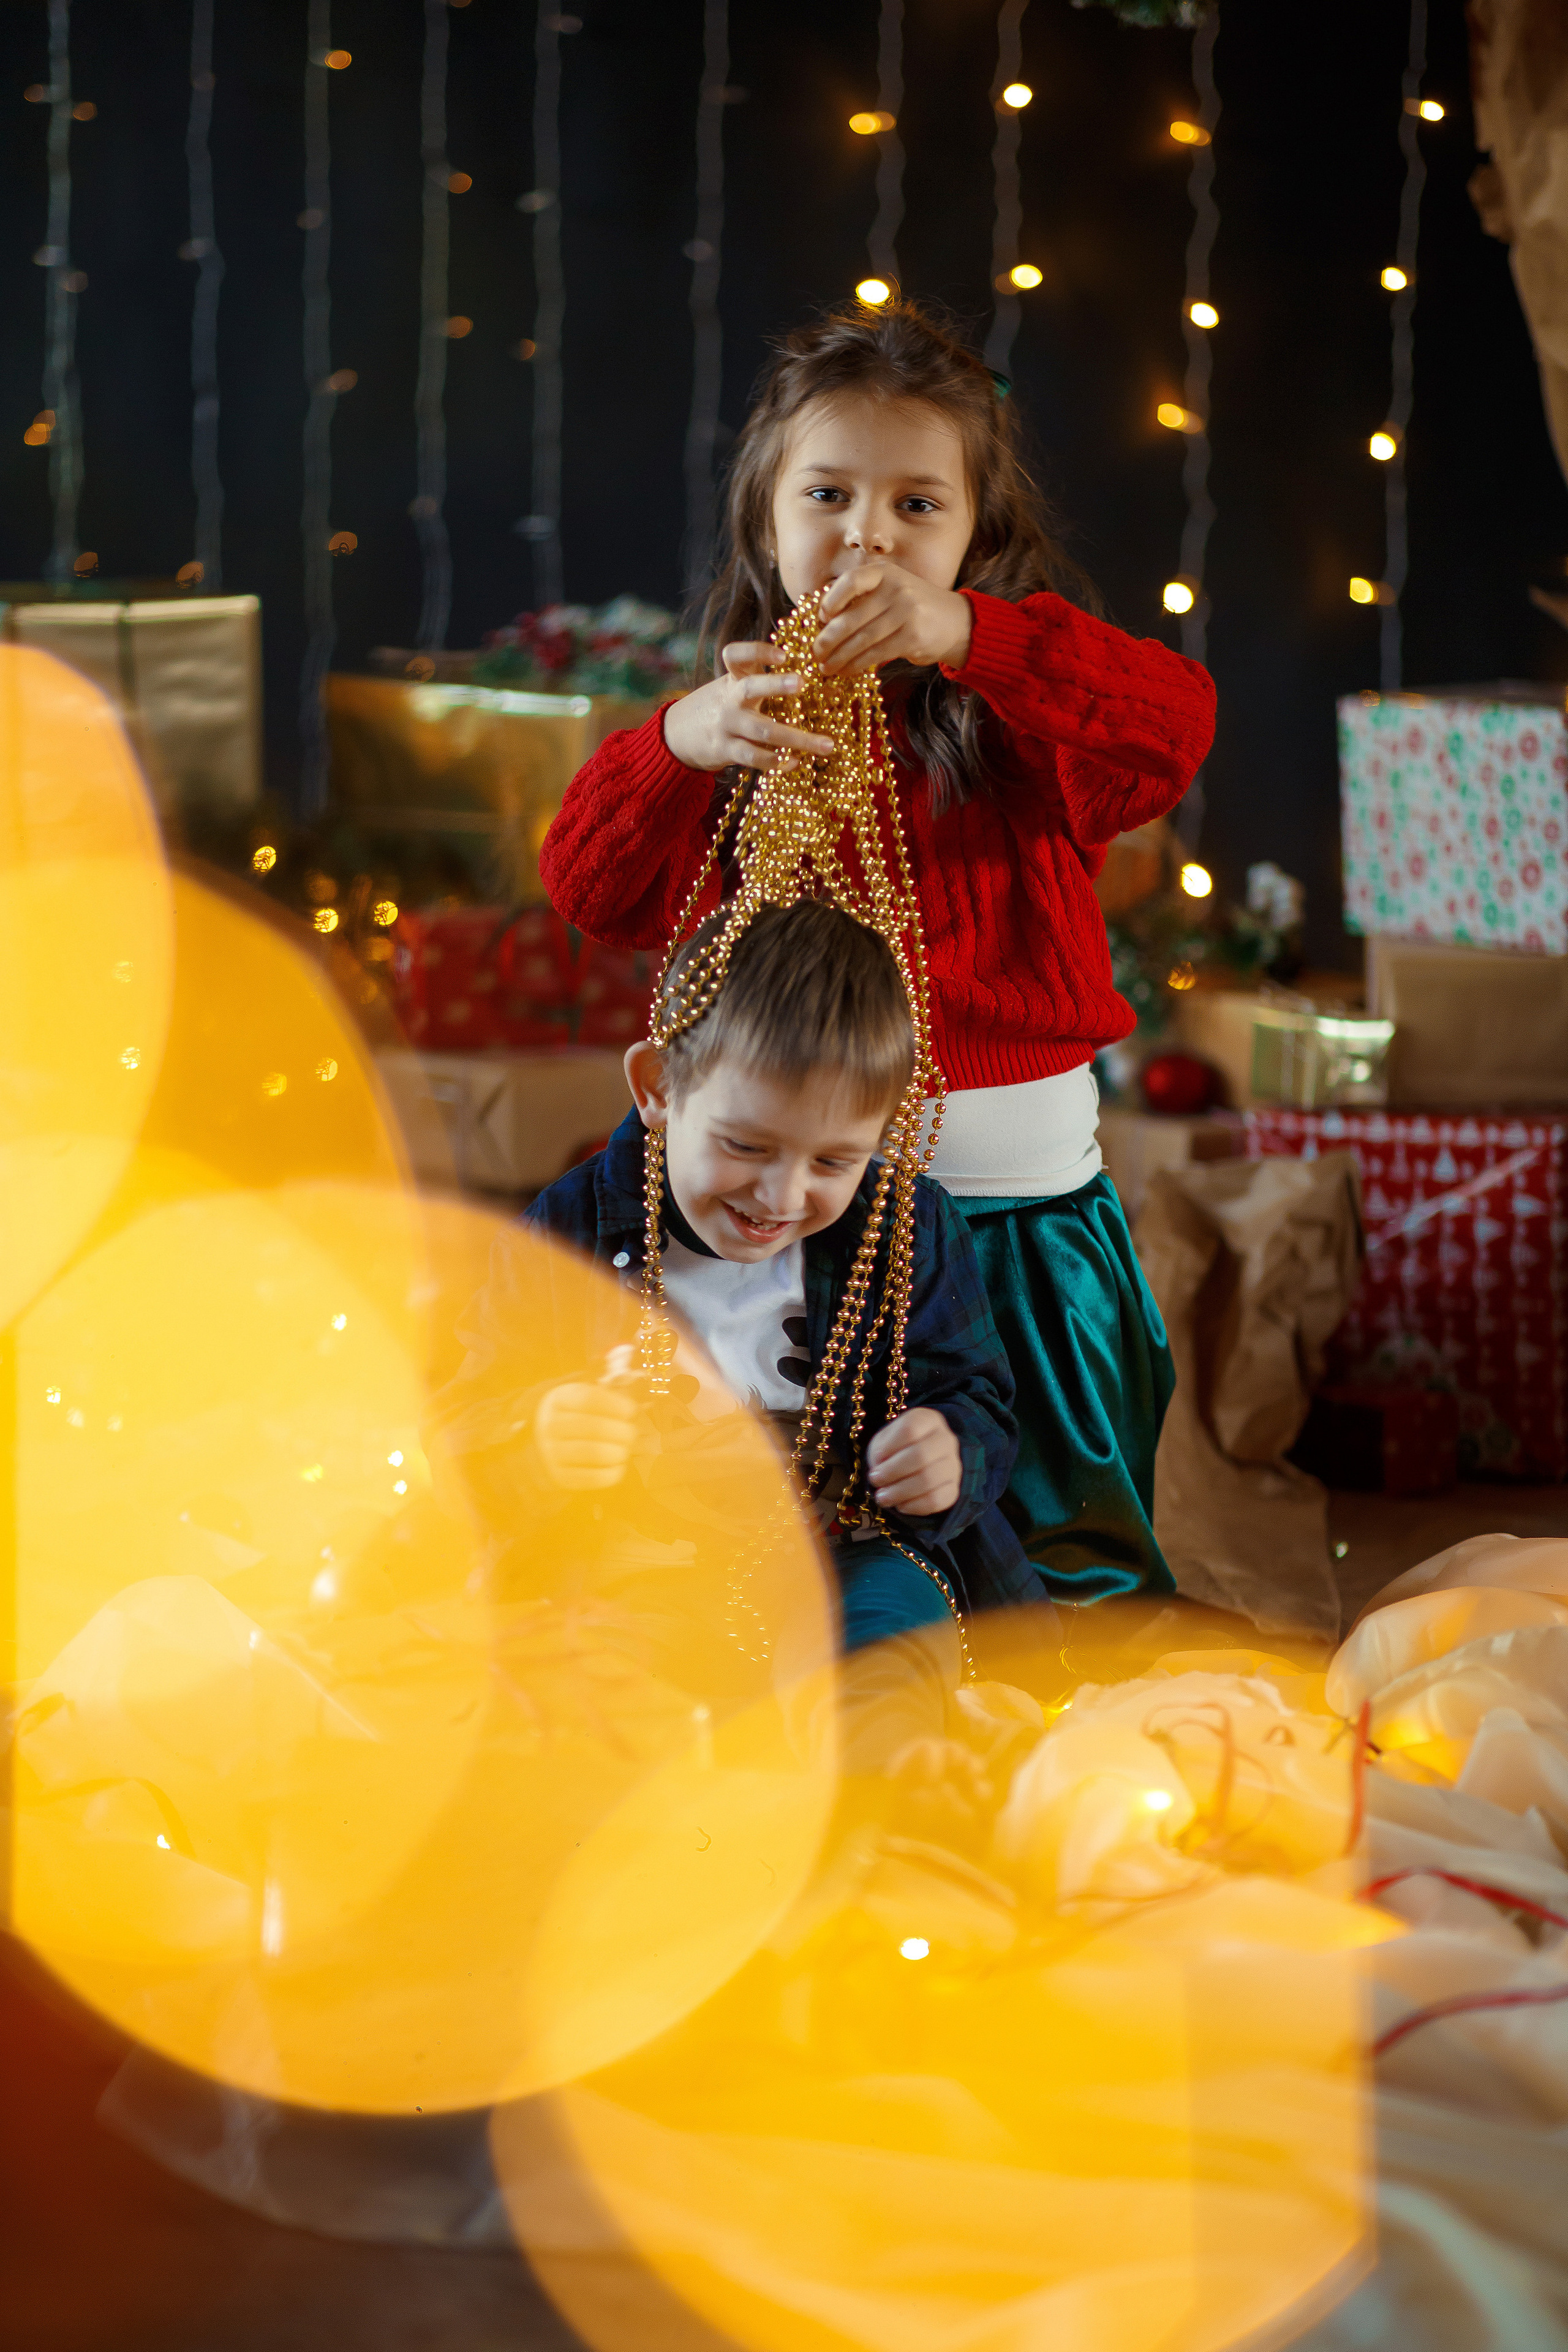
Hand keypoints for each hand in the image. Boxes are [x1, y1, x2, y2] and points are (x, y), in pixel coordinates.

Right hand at [533, 1380, 639, 1491]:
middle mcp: (551, 1426)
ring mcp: (553, 1453)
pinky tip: (618, 1466)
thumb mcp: (583, 1398)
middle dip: (622, 1431)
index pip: (589, 1399)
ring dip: (618, 1452)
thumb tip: (633, 1409)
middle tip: (631, 1434)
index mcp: (559, 1400)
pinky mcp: (561, 1477)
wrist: (547, 1444)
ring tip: (625, 1450)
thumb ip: (607, 1397)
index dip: (615, 1405)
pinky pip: (592, 1477)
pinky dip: (612, 1472)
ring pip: (594, 1453)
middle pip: (594, 1428)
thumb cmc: (575, 1416)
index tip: (630, 1411)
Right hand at [661, 642, 835, 774]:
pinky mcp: (725, 750)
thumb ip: (759, 680)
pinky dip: (777, 761)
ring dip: (797, 739)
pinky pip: (754, 757)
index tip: (784, 654)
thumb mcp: (732, 687)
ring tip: (826, 745)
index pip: (736, 655)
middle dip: (776, 684)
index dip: (758, 651)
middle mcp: (729, 699)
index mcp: (732, 678)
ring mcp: (727, 725)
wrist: (677, 736)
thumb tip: (816, 682)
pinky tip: (795, 762)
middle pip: (751, 688)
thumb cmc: (720, 708)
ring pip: (763, 731)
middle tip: (801, 683)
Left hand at [814, 563, 971, 675]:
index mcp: (885, 572)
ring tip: (825, 668)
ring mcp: (906, 612)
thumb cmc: (913, 609)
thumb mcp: (891, 592)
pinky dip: (856, 665)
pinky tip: (846, 671)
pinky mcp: (912, 637)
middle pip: (851, 617)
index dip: (831, 600)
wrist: (956, 623)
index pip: (851, 580)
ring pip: (861, 640)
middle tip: (814, 654)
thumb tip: (823, 624)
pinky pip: (875, 654)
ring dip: (839, 657)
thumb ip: (863, 600)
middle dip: (828, 640)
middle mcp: (896, 588)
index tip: (821, 618)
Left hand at [865, 1407, 961, 1517]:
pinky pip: (936, 1500)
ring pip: (929, 1480)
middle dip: (892, 1471)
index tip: (875, 1459)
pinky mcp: (954, 1489)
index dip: (889, 1446)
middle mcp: (946, 1440)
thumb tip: (881, 1467)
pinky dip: (914, 1506)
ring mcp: (953, 1465)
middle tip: (876, 1480)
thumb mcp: (886, 1440)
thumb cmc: (897, 1449)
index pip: (910, 1429)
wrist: (919, 1463)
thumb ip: (881, 1449)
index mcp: (928, 1420)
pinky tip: (901, 1505)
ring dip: (900, 1492)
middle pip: (921, 1455)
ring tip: (883, 1497)